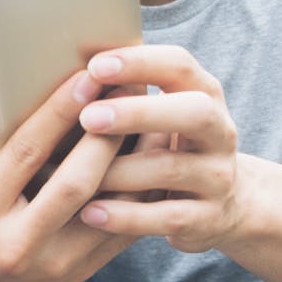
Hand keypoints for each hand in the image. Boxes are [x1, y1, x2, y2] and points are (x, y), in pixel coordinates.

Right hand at [0, 76, 140, 281]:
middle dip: (106, 134)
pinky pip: (122, 227)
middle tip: (130, 92)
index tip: (86, 77)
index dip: (58, 113)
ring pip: (108, 208)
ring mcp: (54, 262)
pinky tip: (153, 159)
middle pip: (75, 183)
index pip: (25, 154)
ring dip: (135, 162)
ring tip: (153, 119)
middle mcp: (17, 243)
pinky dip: (141, 191)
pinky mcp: (83, 270)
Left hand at [77, 45, 254, 252]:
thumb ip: (123, 93)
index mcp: (201, 94)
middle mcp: (219, 132)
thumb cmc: (165, 146)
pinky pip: (168, 217)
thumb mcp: (156, 115)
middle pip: (193, 113)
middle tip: (88, 117)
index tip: (95, 66)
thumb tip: (60, 72)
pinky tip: (89, 213)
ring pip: (172, 169)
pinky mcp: (209, 219)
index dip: (140, 62)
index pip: (179, 66)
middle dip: (139, 112)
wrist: (220, 205)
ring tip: (73, 175)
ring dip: (119, 170)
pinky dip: (126, 216)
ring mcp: (218, 177)